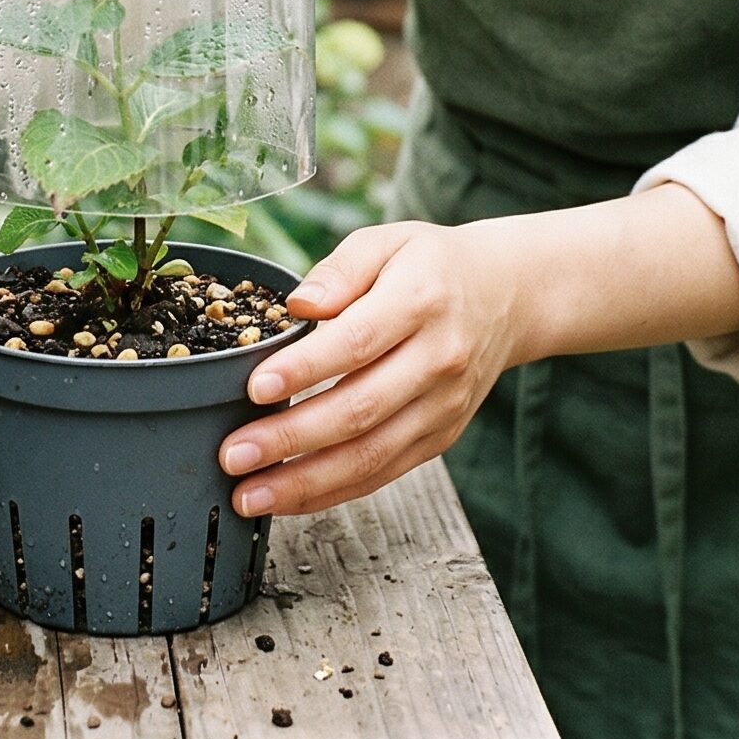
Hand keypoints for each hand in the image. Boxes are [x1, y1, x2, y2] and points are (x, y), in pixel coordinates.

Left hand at [219, 221, 520, 518]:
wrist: (504, 297)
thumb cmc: (429, 264)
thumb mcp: (386, 240)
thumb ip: (340, 269)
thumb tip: (299, 305)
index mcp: (421, 300)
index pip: (358, 342)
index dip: (306, 368)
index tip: (256, 386)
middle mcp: (438, 359)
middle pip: (361, 409)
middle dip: (291, 439)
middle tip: (233, 454)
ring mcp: (443, 406)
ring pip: (372, 455)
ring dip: (306, 482)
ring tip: (249, 494)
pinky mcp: (441, 437)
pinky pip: (385, 472)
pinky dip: (335, 491)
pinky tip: (290, 498)